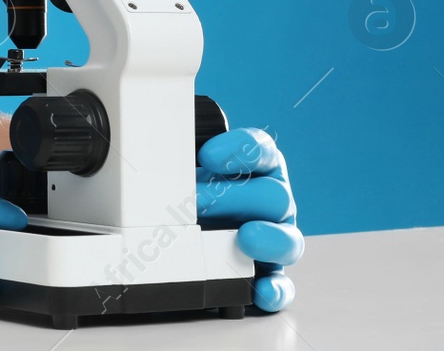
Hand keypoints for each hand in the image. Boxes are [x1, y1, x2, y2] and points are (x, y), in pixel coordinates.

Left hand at [196, 127, 302, 311]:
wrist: (186, 219)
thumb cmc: (189, 186)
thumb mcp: (186, 166)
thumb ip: (182, 156)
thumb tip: (154, 151)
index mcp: (258, 167)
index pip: (260, 151)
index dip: (239, 151)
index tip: (207, 156)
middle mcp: (272, 202)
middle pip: (274, 196)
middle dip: (234, 198)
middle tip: (197, 201)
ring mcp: (276, 238)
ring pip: (289, 240)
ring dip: (269, 239)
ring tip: (245, 237)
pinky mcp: (270, 274)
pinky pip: (281, 285)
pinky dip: (275, 290)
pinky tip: (262, 292)